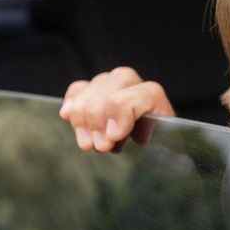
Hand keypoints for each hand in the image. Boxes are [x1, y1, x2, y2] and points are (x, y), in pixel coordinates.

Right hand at [59, 67, 174, 151]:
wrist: (148, 137)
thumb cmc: (154, 142)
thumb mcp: (161, 143)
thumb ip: (152, 136)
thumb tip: (132, 135)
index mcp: (154, 96)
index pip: (139, 95)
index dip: (122, 115)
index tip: (114, 137)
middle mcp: (132, 83)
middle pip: (108, 95)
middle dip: (100, 124)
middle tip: (101, 146)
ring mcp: (110, 83)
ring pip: (89, 93)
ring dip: (84, 122)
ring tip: (89, 144)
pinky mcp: (92, 88)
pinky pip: (77, 89)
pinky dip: (71, 104)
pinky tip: (69, 117)